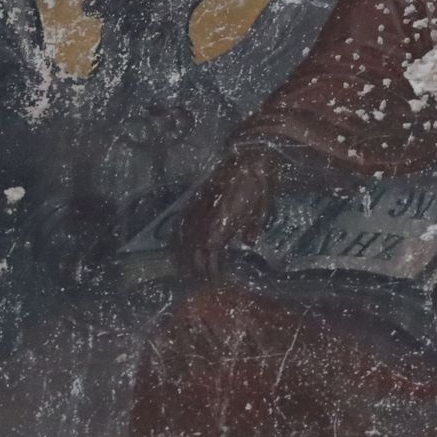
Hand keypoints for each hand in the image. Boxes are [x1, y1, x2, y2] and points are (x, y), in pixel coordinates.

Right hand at [176, 148, 274, 281]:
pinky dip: (177, 236)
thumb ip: (251, 225)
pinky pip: (181, 221)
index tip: (215, 280)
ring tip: (183, 271)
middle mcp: (206, 214)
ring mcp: (198, 206)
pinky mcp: (195, 198)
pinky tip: (175, 246)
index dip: (212, 268)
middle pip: (194, 248)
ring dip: (183, 255)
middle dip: (196, 267)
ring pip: (183, 236)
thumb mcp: (261, 207)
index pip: (211, 251)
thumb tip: (247, 242)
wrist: (247, 154)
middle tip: (200, 282)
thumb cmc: (258, 182)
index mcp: (222, 220)